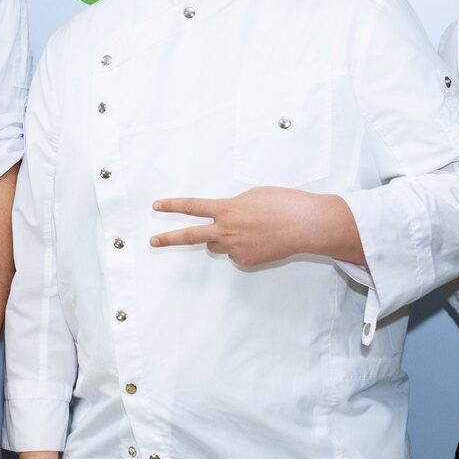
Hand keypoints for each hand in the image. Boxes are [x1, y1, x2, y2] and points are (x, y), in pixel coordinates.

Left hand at [150, 188, 360, 266]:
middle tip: (153, 241)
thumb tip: (224, 219)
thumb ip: (232, 207)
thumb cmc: (282, 204)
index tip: (156, 206)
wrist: (305, 224)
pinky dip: (244, 248)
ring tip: (248, 230)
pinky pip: (236, 254)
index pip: (192, 207)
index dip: (173, 206)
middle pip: (191, 236)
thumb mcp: (252, 196)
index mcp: (227, 209)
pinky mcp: (246, 261)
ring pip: (217, 246)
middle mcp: (226, 230)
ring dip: (222, 239)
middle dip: (169, 239)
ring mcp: (235, 248)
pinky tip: (262, 241)